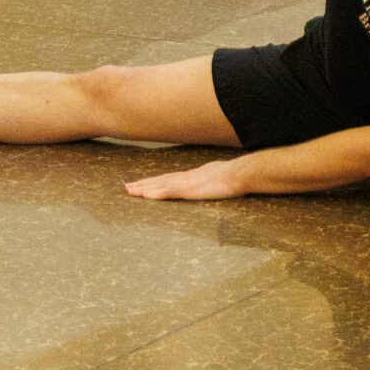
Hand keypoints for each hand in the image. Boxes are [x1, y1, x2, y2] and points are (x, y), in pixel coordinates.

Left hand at [125, 159, 248, 200]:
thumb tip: (216, 181)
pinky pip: (168, 191)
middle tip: (127, 187)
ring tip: (129, 190)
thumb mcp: (222, 177)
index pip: (170, 178)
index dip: (155, 180)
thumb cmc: (236, 177)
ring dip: (144, 188)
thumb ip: (214, 179)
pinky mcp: (189, 189)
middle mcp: (187, 177)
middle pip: (161, 180)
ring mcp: (187, 183)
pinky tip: (145, 195)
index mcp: (194, 175)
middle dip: (144, 183)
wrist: (241, 174)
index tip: (143, 182)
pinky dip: (155, 192)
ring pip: (160, 185)